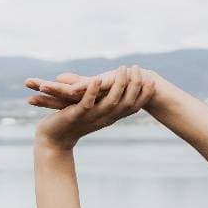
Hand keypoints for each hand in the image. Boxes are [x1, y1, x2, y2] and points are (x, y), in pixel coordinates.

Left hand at [28, 65, 155, 149]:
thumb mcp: (94, 111)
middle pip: (126, 103)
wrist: (54, 139)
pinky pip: (87, 103)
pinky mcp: (76, 115)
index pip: (134, 107)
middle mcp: (105, 118)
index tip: (153, 80)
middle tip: (138, 68)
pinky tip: (98, 79)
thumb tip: (118, 89)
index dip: (145, 95)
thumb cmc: (73, 123)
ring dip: (118, 85)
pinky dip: (93, 90)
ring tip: (123, 69)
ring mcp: (92, 116)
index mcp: (111, 117)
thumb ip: (105, 101)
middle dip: (134, 85)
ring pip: (111, 102)